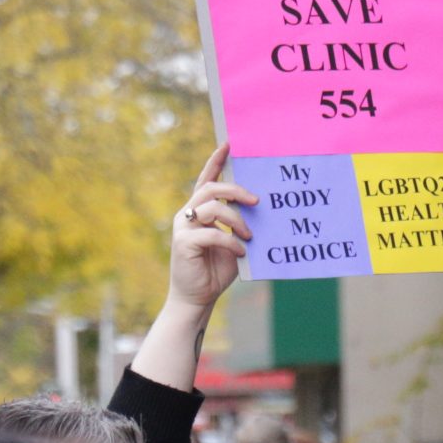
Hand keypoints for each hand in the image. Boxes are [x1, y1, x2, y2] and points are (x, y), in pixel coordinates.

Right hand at [170, 144, 258, 309]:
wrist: (198, 298)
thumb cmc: (217, 269)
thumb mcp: (233, 241)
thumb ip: (238, 224)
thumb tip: (259, 207)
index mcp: (199, 211)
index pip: (206, 179)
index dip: (216, 161)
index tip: (229, 144)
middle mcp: (188, 214)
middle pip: (211, 188)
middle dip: (235, 190)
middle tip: (256, 200)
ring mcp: (183, 227)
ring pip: (212, 207)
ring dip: (236, 220)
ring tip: (249, 235)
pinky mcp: (183, 243)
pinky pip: (212, 233)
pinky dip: (231, 241)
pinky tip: (241, 252)